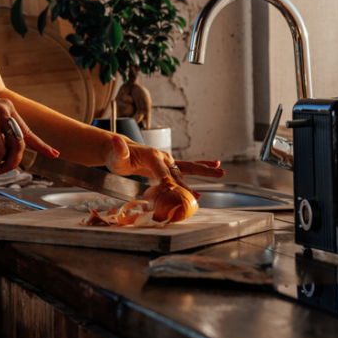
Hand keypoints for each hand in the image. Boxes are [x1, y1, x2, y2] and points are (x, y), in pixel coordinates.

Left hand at [102, 135, 224, 191]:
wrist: (120, 151)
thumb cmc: (118, 157)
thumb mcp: (116, 155)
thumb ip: (119, 149)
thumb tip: (117, 140)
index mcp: (151, 155)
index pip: (161, 171)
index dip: (168, 181)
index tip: (175, 191)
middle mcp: (162, 156)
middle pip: (178, 172)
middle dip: (187, 185)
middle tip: (196, 198)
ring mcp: (168, 160)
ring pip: (188, 167)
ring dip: (205, 171)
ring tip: (221, 172)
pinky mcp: (170, 165)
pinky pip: (187, 167)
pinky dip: (202, 166)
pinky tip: (215, 165)